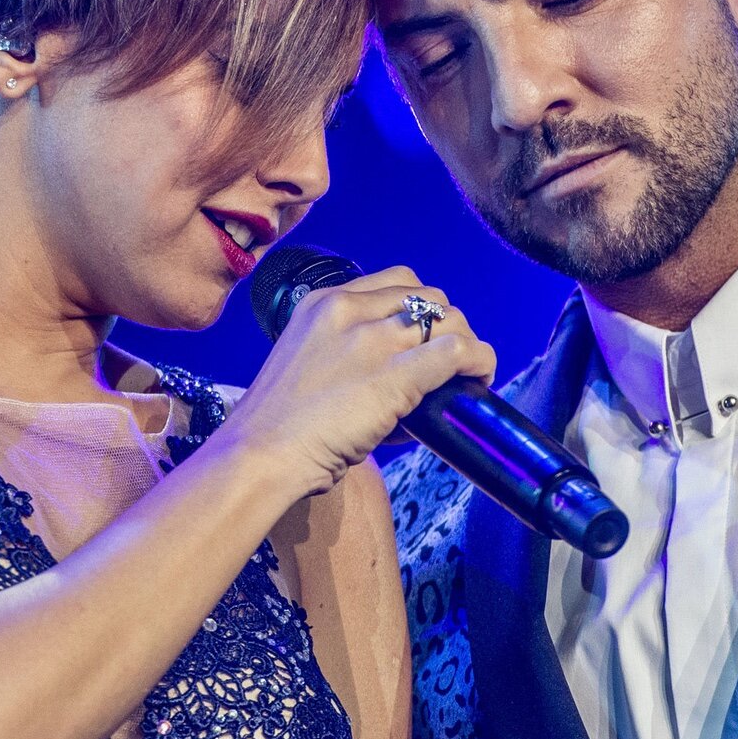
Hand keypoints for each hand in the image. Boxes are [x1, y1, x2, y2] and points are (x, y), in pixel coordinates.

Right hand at [221, 266, 494, 496]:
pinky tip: (479, 381)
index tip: (424, 338)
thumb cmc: (277, 429)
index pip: (396, 281)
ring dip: (467, 345)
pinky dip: (478, 363)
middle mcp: (349, 310)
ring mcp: (373, 340)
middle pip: (428, 296)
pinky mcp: (395, 375)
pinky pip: (458, 352)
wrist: (258, 457)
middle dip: (448, 325)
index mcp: (323, 302)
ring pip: (450, 320)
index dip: (421, 309)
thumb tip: (397, 377)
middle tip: (450, 362)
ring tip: (468, 375)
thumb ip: (347, 355)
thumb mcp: (308, 365)